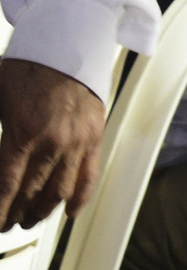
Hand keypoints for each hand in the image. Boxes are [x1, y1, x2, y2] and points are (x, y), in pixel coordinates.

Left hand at [0, 60, 106, 228]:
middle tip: (6, 225)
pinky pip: (89, 176)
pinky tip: (69, 212)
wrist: (68, 44)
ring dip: (43, 211)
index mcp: (23, 132)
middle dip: (16, 214)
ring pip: (60, 191)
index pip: (7, 185)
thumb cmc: (28, 68)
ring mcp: (77, 141)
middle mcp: (52, 142)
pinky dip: (80, 198)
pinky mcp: (95, 137)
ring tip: (30, 221)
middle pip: (31, 193)